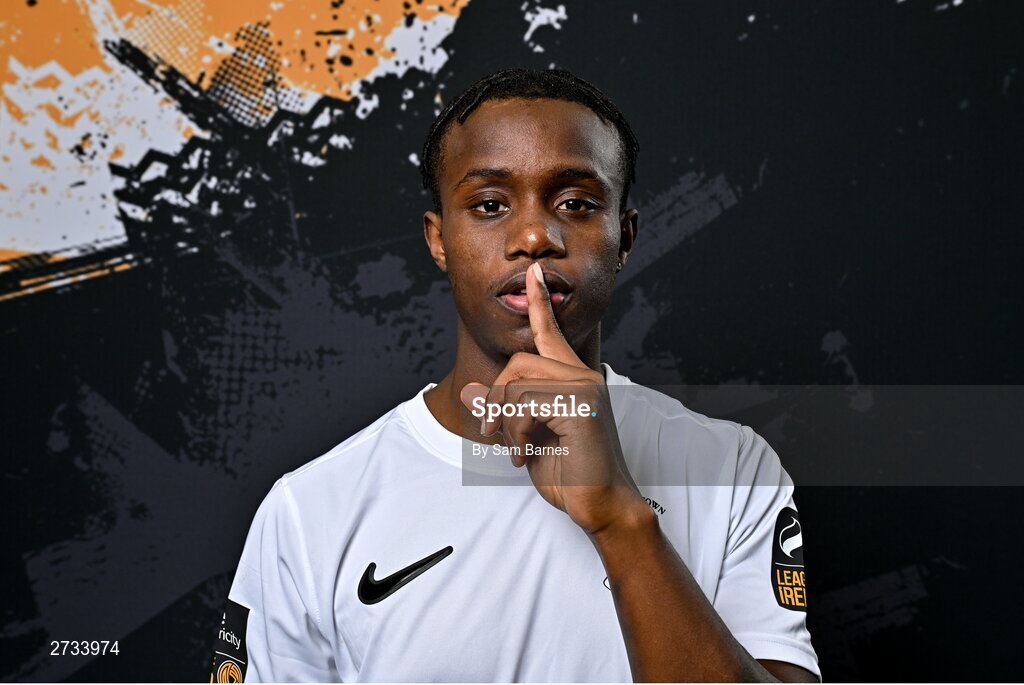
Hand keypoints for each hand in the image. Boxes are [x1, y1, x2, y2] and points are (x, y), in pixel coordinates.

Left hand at [459, 262, 646, 534]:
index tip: (533, 275)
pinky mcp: (580, 406)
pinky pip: (524, 404)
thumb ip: (506, 414)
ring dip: (505, 423)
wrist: (602, 505)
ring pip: (517, 384)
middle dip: (496, 398)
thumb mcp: (528, 439)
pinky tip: (525, 455)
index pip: (552, 333)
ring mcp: (584, 389)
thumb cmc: (571, 474)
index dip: (539, 304)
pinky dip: (514, 433)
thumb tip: (473, 394)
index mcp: (573, 380)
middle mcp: (582, 377)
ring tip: (516, 450)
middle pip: (519, 362)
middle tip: (493, 431)